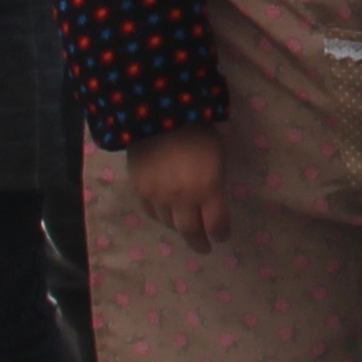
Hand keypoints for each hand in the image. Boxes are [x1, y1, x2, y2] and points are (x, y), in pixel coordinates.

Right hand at [124, 123, 227, 246]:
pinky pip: (152, 212)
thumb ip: (214, 184)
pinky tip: (167, 214)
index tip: (222, 237)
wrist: (157, 114)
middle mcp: (182, 198)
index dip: (221, 233)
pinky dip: (161, 216)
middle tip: (204, 248)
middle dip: (200, 242)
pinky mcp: (140, 190)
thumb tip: (210, 202)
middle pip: (191, 231)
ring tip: (186, 227)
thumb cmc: (197, 131)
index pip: (216, 224)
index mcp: (208, 188)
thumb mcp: (217, 157)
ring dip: (180, 227)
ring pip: (169, 223)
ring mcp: (158, 196)